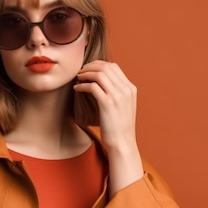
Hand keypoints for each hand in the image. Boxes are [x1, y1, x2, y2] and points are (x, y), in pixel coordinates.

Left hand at [74, 60, 143, 192]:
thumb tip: (101, 83)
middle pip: (106, 67)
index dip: (99, 64)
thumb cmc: (119, 127)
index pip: (114, 67)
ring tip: (78, 78)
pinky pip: (92, 86)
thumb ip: (116, 93)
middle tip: (80, 71)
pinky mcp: (107, 103)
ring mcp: (118, 96)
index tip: (88, 68)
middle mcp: (126, 90)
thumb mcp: (122, 106)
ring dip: (85, 74)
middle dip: (90, 66)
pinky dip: (82, 85)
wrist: (122, 143)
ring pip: (99, 74)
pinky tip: (77, 88)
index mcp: (130, 89)